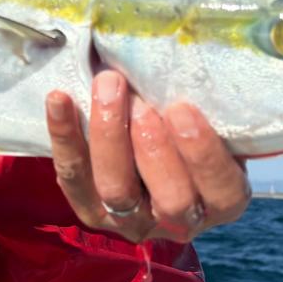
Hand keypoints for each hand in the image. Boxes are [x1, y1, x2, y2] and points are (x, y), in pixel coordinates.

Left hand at [45, 70, 250, 243]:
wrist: (145, 144)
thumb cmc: (187, 125)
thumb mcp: (210, 120)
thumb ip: (208, 104)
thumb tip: (193, 59)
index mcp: (221, 200)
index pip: (222, 190)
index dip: (202, 154)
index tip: (182, 109)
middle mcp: (179, 221)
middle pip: (171, 199)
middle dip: (154, 148)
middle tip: (140, 103)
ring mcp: (132, 221)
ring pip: (117, 192)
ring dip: (111, 137)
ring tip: (108, 89)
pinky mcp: (91, 210)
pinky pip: (73, 178)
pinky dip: (65, 137)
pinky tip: (60, 98)